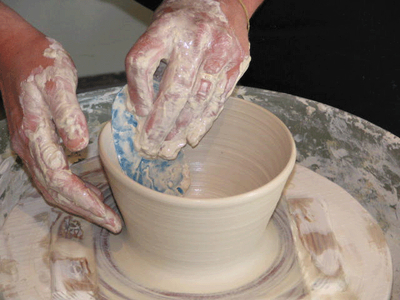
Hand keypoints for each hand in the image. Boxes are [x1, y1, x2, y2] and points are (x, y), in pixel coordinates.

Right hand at [0, 12, 121, 232]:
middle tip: (112, 223)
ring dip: (78, 204)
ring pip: (52, 188)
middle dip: (85, 211)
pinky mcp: (35, 142)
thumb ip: (68, 113)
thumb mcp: (58, 81)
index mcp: (36, 136)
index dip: (85, 202)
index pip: (61, 182)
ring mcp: (30, 147)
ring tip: (103, 214)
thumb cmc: (39, 62)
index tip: (108, 215)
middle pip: (56, 192)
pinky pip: (51, 176)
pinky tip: (86, 191)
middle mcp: (30, 148)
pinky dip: (70, 190)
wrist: (15, 52)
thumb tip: (78, 144)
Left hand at [125, 0, 250, 159]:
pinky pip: (219, 99)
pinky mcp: (237, 62)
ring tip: (168, 147)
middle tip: (150, 146)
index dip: (137, 91)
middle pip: (174, 90)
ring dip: (181, 128)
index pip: (142, 62)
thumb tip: (139, 106)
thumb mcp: (158, 28)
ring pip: (198, 100)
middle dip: (160, 124)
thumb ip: (147, 62)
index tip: (137, 113)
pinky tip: (192, 136)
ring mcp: (220, 51)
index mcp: (167, 27)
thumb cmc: (184, 19)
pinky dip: (204, 121)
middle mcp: (196, 38)